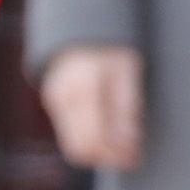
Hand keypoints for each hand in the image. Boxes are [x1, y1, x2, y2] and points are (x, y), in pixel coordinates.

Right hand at [37, 44, 143, 170]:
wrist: (83, 32)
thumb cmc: (112, 52)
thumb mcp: (129, 73)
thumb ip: (128, 109)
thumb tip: (130, 147)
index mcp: (86, 90)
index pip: (95, 140)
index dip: (117, 154)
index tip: (136, 156)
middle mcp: (66, 98)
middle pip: (81, 149)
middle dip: (108, 157)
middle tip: (131, 155)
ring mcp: (56, 101)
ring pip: (74, 145)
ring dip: (99, 151)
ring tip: (122, 145)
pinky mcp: (53, 103)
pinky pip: (70, 134)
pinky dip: (89, 139)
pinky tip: (107, 132)